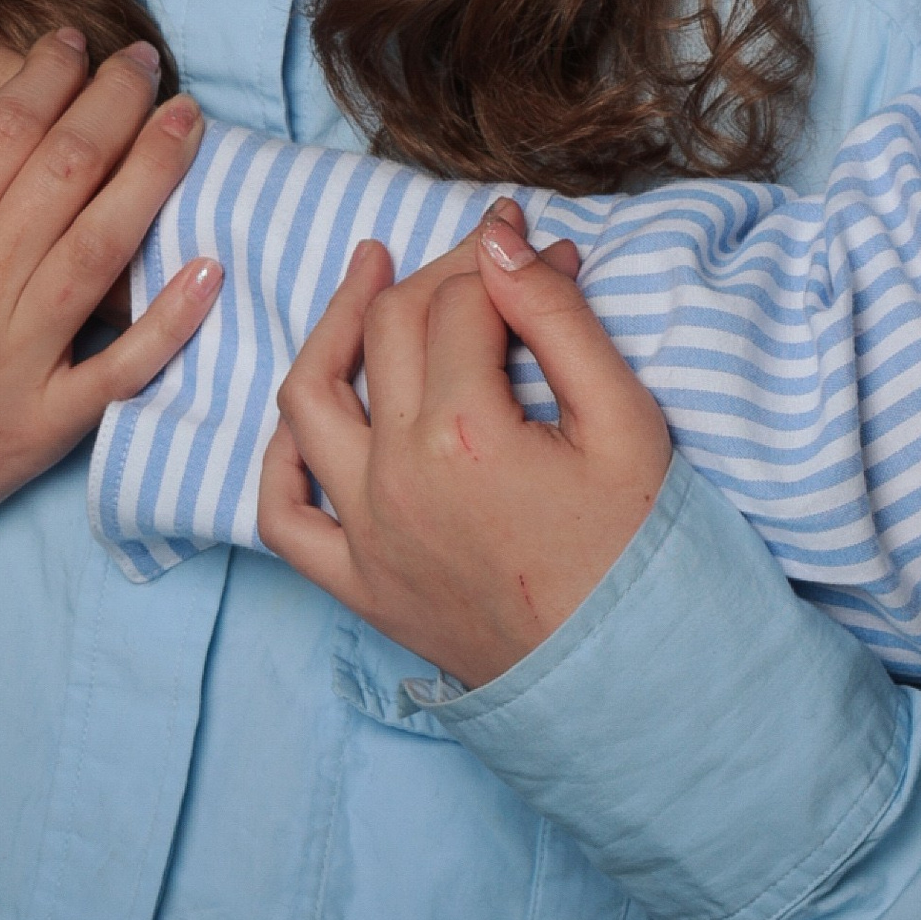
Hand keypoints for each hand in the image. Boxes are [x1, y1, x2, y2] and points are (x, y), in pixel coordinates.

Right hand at [0, 30, 214, 608]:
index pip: (1, 134)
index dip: (48, 77)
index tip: (73, 42)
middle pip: (65, 174)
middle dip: (115, 102)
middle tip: (145, 61)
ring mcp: (10, 366)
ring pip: (102, 249)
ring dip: (155, 172)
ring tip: (188, 118)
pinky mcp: (39, 432)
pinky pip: (119, 369)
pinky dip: (170, 320)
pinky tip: (210, 265)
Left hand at [258, 210, 671, 686]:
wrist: (629, 675)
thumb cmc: (638, 549)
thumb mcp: (625, 419)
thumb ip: (559, 320)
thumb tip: (502, 244)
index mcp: (465, 434)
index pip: (460, 303)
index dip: (502, 259)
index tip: (538, 246)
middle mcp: (395, 477)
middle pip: (388, 330)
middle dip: (436, 274)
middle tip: (480, 259)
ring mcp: (365, 533)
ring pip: (310, 400)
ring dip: (334, 327)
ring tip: (368, 277)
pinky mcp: (356, 583)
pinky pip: (283, 511)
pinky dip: (282, 454)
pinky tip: (309, 413)